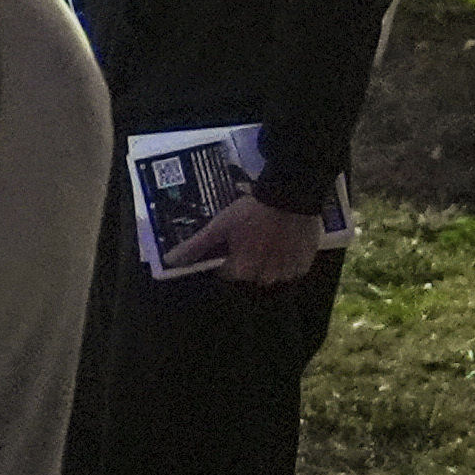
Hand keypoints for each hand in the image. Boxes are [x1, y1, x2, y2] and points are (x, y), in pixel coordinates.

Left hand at [203, 187, 335, 287]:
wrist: (289, 196)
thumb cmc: (251, 212)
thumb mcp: (219, 226)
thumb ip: (196, 246)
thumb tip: (170, 261)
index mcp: (243, 270)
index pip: (226, 272)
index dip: (226, 256)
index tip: (230, 241)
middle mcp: (266, 277)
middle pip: (250, 274)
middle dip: (247, 260)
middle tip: (250, 237)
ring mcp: (287, 272)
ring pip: (272, 273)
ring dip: (268, 261)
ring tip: (268, 239)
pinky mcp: (305, 264)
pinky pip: (292, 268)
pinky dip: (287, 260)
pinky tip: (285, 243)